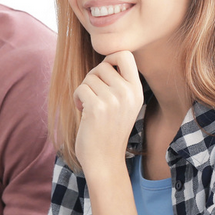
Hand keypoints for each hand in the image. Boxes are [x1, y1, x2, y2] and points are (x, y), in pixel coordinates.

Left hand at [73, 52, 142, 173]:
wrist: (105, 160)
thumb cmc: (109, 131)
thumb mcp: (125, 105)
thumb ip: (120, 83)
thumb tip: (106, 61)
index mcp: (137, 90)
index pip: (126, 55)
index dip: (110, 58)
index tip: (103, 73)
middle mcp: (128, 93)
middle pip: (103, 65)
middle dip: (93, 77)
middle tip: (93, 95)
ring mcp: (113, 100)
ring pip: (90, 77)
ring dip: (84, 90)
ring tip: (89, 106)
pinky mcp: (97, 107)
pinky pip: (80, 88)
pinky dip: (77, 98)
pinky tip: (82, 111)